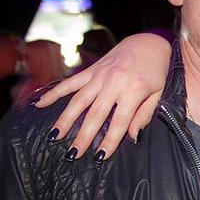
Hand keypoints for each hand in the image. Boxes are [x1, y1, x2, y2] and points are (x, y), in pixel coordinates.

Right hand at [34, 33, 172, 158]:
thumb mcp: (158, 93)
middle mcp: (113, 82)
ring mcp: (99, 75)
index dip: (110, 140)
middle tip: (72, 154)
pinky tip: (40, 104)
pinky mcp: (91, 70)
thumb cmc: (156, 71)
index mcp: (134, 89)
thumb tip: (132, 137)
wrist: (148, 43)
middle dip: (83, 136)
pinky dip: (54, 93)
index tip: (100, 156)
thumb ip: (144, 115)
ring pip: (78, 100)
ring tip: (55, 136)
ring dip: (65, 119)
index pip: (120, 121)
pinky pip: (70, 82)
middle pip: (95, 114)